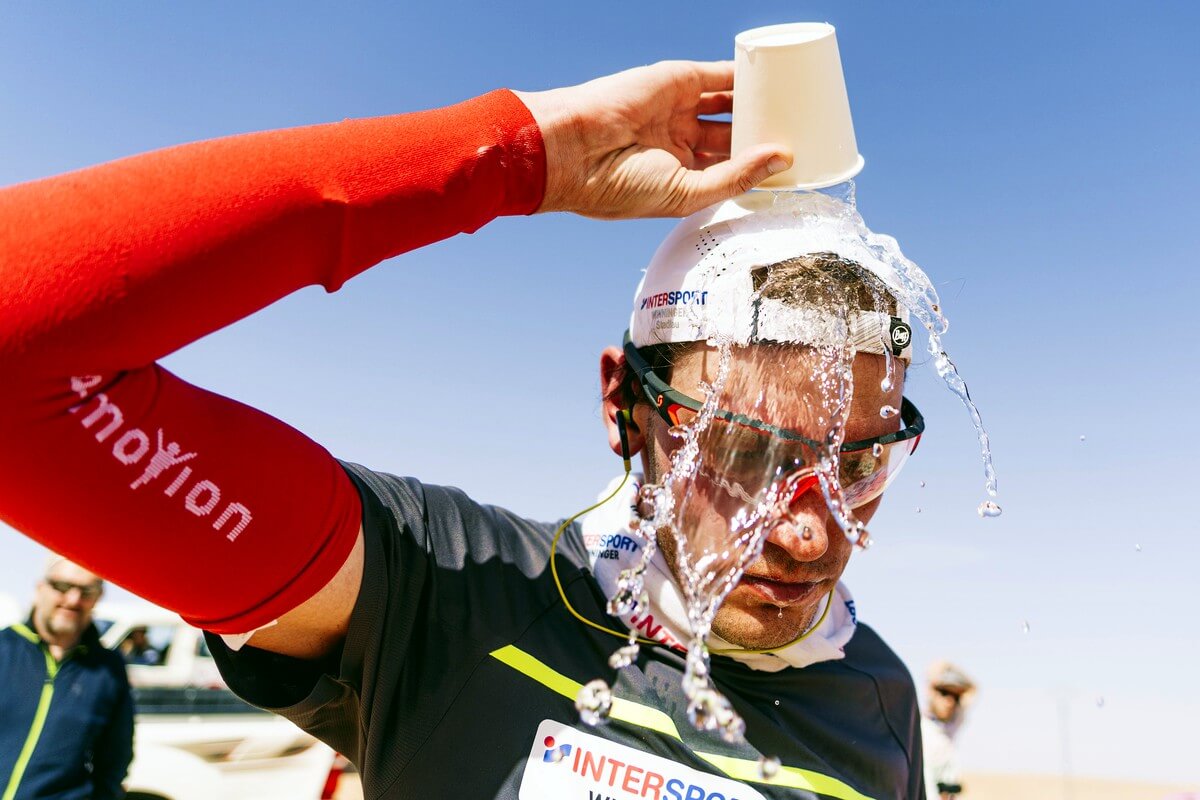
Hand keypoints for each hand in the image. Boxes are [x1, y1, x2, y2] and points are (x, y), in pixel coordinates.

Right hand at [515, 60, 791, 218]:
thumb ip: (737, 176)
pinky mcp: (677, 80)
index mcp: (681, 177)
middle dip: (766, 136)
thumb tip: (783, 159)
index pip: (731, 171)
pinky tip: (773, 76)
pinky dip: (746, 73)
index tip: (796, 169)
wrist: (577, 152)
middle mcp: (681, 143)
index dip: (761, 169)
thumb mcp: (688, 193)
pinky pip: (720, 73)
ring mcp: (679, 110)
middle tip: (804, 135)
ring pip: (731, 104)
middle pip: (736, 137)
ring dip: (760, 104)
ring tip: (795, 107)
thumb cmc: (621, 187)